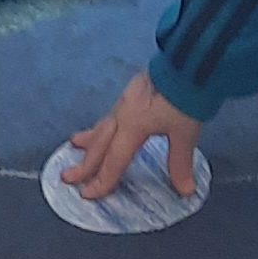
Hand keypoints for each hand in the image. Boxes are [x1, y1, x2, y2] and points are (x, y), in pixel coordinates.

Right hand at [65, 69, 201, 206]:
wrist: (190, 63)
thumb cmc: (185, 98)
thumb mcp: (185, 133)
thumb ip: (180, 163)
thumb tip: (186, 191)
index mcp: (132, 126)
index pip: (114, 160)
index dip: (102, 180)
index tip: (87, 194)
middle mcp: (123, 115)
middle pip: (100, 144)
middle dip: (85, 163)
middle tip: (67, 176)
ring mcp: (126, 102)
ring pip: (103, 126)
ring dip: (90, 140)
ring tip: (75, 144)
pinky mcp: (133, 93)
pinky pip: (111, 116)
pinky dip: (103, 126)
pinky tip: (106, 125)